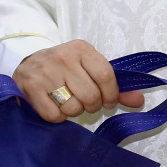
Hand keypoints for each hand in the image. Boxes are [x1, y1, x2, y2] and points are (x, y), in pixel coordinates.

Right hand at [13, 40, 145, 123]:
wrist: (28, 65)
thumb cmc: (65, 69)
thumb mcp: (88, 68)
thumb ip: (114, 85)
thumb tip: (139, 100)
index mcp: (81, 49)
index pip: (105, 75)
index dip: (111, 94)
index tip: (108, 102)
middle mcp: (63, 57)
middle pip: (90, 96)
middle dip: (92, 105)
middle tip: (85, 102)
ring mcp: (45, 72)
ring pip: (73, 107)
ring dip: (74, 111)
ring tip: (68, 101)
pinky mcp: (31, 88)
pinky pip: (54, 115)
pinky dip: (58, 117)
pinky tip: (54, 105)